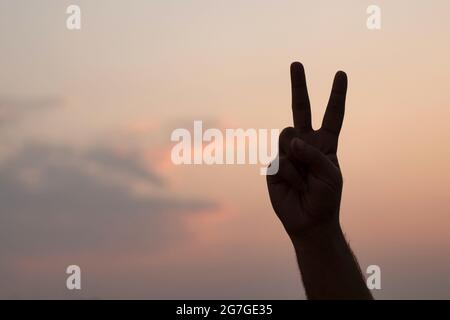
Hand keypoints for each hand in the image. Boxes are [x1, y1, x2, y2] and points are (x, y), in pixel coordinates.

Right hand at [267, 62, 347, 240]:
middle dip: (299, 86)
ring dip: (297, 158)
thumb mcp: (330, 174)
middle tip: (296, 63)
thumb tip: (291, 139)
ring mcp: (287, 152)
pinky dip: (289, 173)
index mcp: (325, 143)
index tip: (340, 74)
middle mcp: (305, 143)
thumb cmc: (326, 197)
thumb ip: (313, 153)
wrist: (308, 221)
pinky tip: (292, 185)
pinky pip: (279, 159)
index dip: (336, 95)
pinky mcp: (273, 165)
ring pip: (287, 136)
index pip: (332, 115)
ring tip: (303, 179)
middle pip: (301, 109)